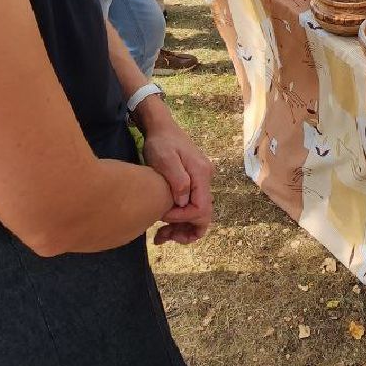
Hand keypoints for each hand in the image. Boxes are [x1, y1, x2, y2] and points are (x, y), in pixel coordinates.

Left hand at [139, 110, 214, 243]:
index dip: (182, 218)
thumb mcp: (164, 159)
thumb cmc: (161, 142)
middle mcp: (206, 179)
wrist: (161, 127)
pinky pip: (191, 205)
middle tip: (163, 238)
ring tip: (160, 237)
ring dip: (181, 228)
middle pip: (203, 215)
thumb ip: (177, 180)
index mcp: (201, 175)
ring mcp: (201, 181)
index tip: (162, 216)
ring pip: (197, 213)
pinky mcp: (194, 182)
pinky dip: (179, 218)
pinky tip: (164, 223)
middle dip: (185, 230)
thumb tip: (182, 202)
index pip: (201, 209)